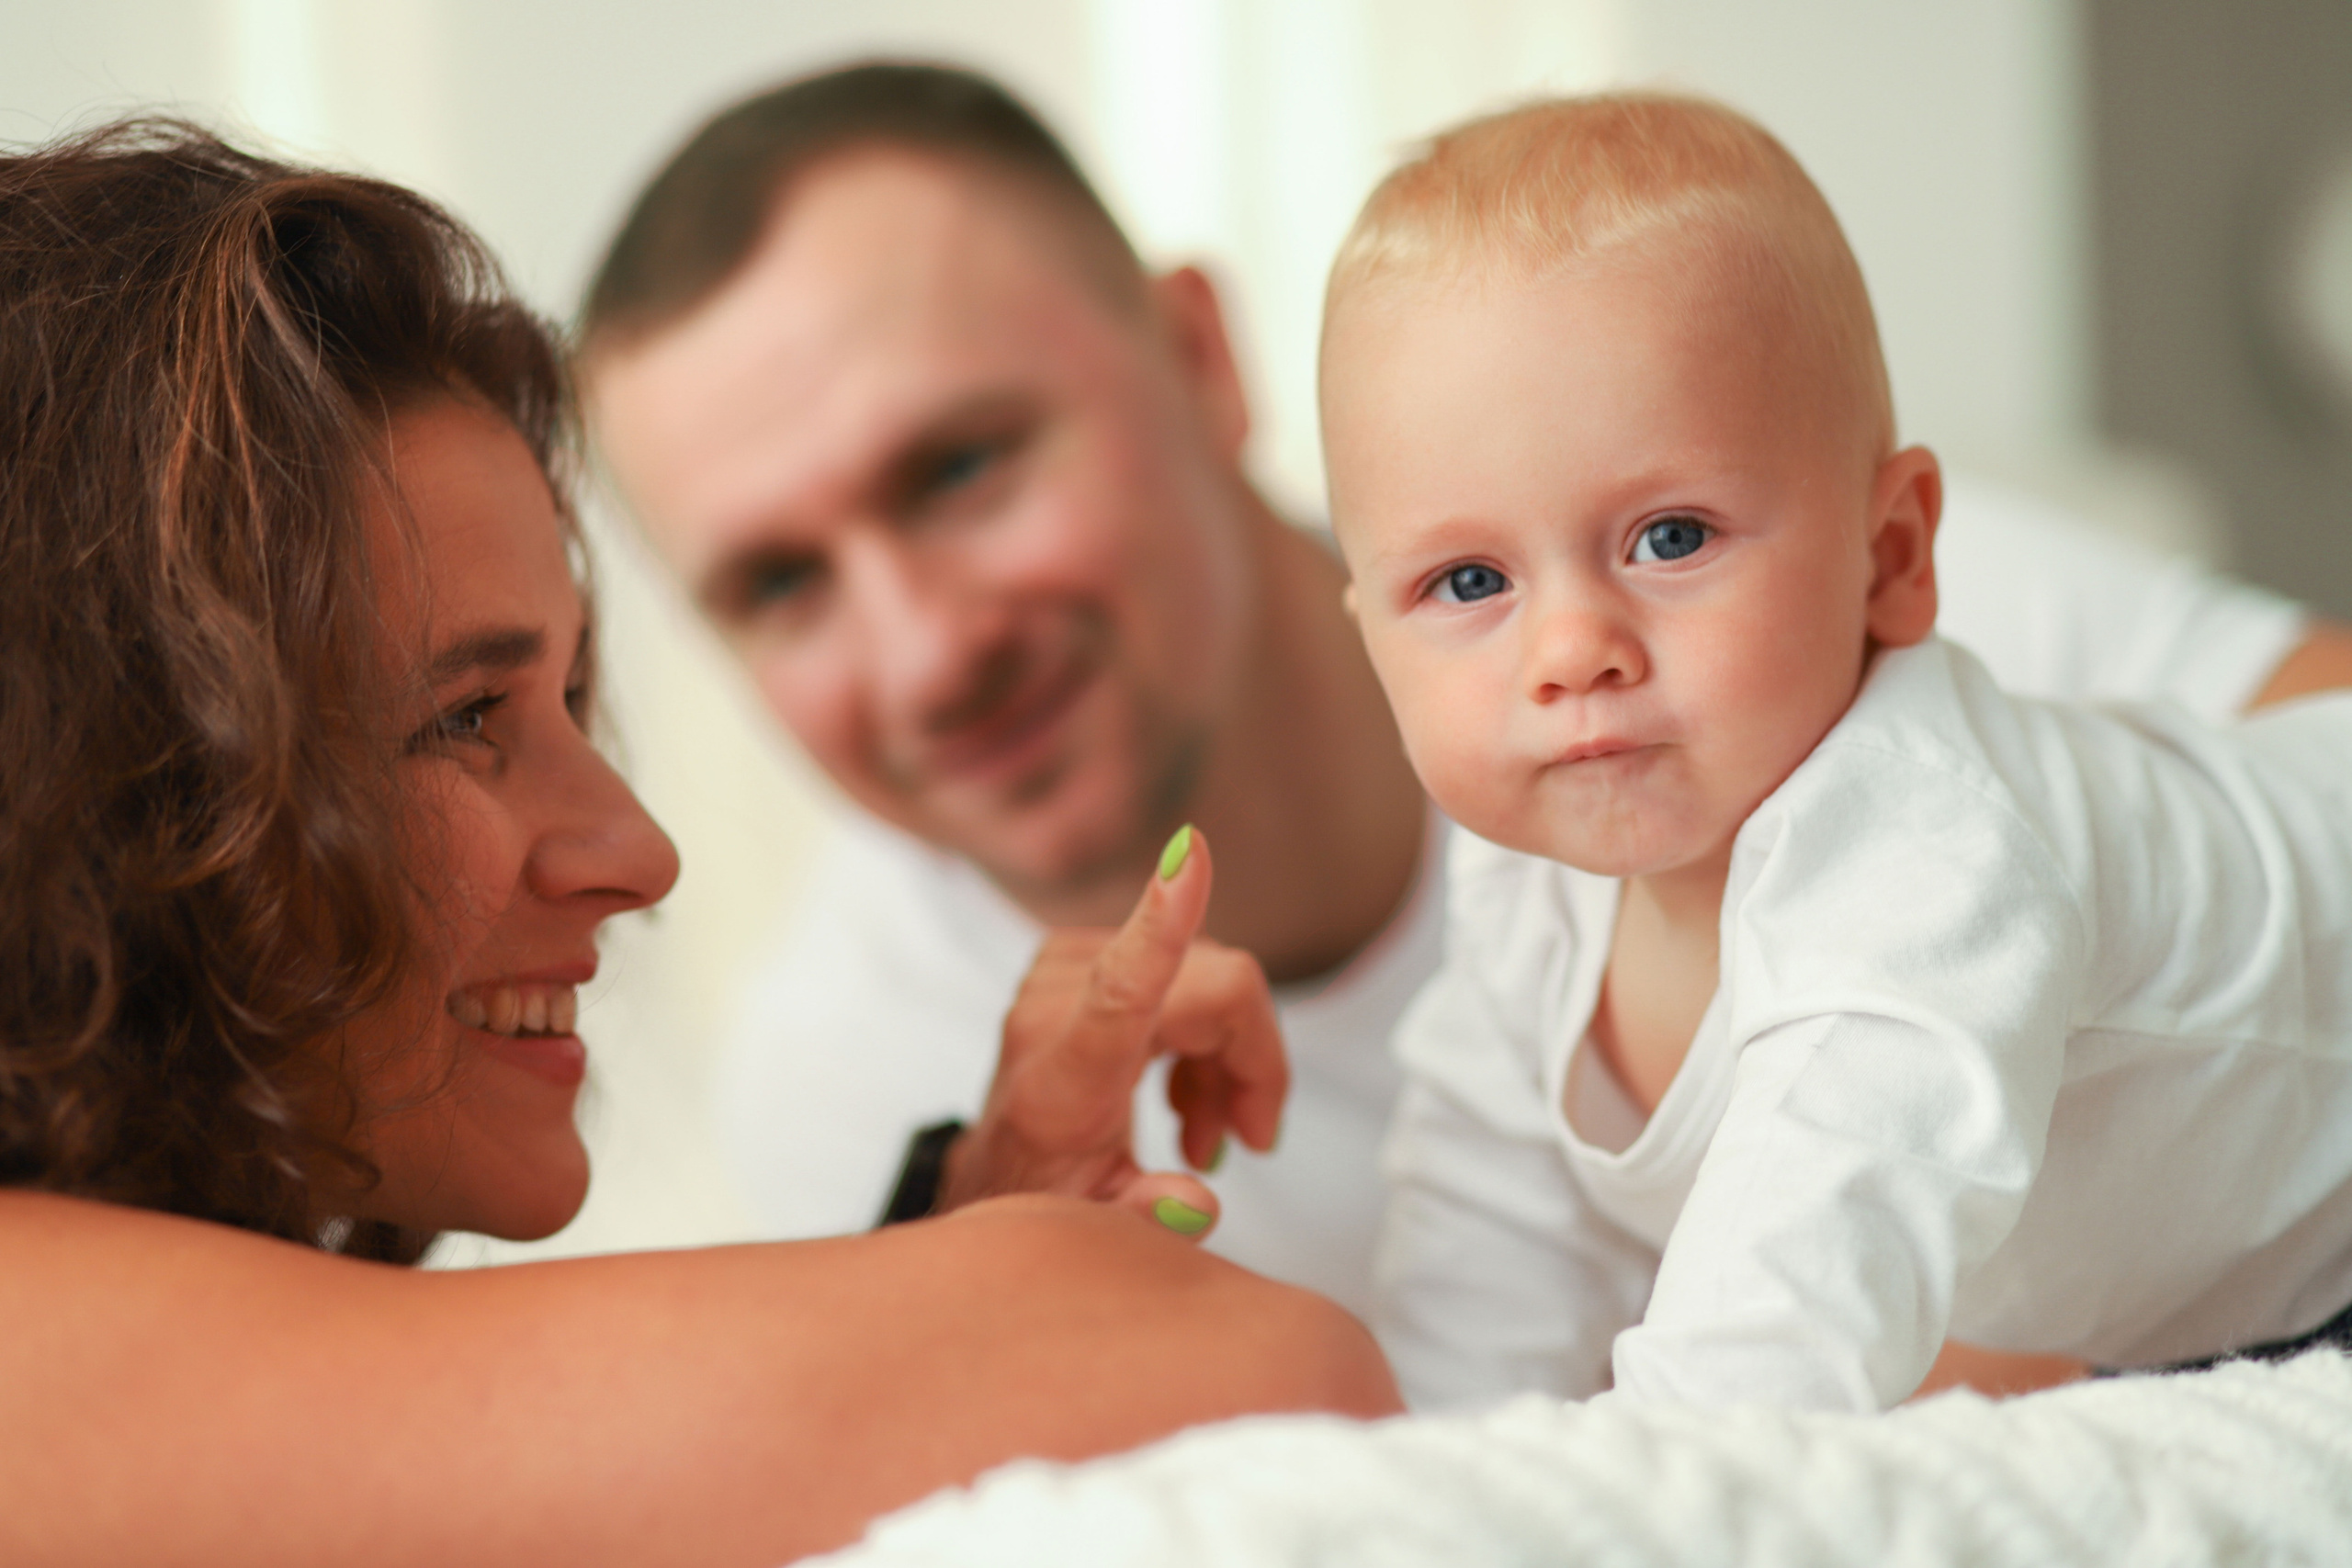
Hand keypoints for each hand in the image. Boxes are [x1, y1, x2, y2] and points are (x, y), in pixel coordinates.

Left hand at [938, 827, 1286, 1236]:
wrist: (994, 1172)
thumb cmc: (1041, 1192)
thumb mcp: (1095, 1225)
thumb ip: (1145, 1214)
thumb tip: (1196, 1202)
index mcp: (1064, 1075)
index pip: (1123, 984)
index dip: (1166, 916)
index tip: (1190, 852)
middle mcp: (1054, 1011)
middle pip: (1212, 987)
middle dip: (1252, 1061)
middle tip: (1244, 1136)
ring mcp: (1061, 973)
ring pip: (1207, 975)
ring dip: (1227, 1054)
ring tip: (1205, 1130)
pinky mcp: (1075, 956)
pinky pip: (1181, 967)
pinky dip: (1202, 1032)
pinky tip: (1186, 1092)